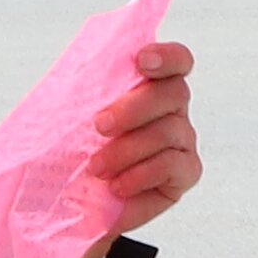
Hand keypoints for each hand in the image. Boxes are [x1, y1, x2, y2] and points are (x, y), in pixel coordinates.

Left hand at [80, 41, 201, 235]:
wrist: (80, 201)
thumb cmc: (78, 152)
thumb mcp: (73, 118)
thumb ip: (85, 92)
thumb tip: (76, 74)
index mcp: (151, 86)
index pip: (176, 61)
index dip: (166, 56)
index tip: (142, 60)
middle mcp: (173, 110)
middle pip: (173, 92)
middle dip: (134, 108)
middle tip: (100, 126)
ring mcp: (183, 140)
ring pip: (169, 131)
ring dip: (127, 149)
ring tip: (96, 167)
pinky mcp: (185, 173)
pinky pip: (171, 165)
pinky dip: (141, 174)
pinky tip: (117, 185)